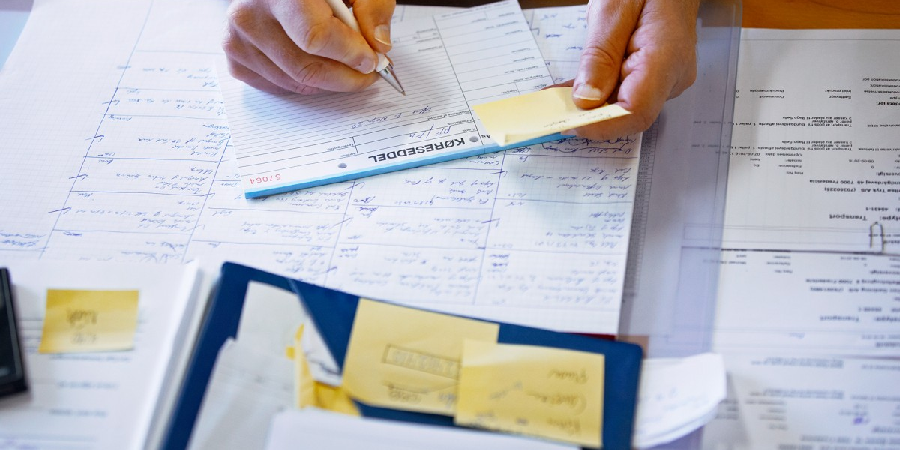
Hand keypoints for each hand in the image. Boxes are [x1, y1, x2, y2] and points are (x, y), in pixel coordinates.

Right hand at [223, 0, 395, 94]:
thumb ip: (371, 8)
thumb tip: (378, 46)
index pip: (315, 36)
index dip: (349, 54)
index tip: (371, 59)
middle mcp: (249, 14)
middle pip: (306, 67)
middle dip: (347, 77)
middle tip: (368, 72)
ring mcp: (237, 39)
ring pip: (295, 82)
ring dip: (330, 81)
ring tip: (347, 65)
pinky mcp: (236, 59)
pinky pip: (279, 87)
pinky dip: (306, 83)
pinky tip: (317, 63)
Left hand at [566, 0, 699, 139]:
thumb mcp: (615, 7)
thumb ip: (601, 54)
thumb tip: (586, 98)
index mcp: (667, 57)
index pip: (635, 111)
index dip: (599, 124)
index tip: (567, 122)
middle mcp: (671, 74)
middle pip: (627, 112)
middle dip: (587, 115)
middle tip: (551, 110)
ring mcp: (665, 76)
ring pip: (622, 105)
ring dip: (587, 104)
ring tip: (555, 97)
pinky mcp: (654, 74)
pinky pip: (623, 91)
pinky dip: (596, 91)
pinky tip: (570, 90)